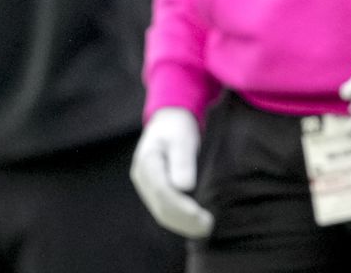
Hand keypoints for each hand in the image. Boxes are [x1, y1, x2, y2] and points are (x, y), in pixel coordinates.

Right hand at [130, 108, 212, 238]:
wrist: (167, 123)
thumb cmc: (177, 128)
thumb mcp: (182, 138)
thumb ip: (182, 160)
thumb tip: (184, 187)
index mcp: (147, 162)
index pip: (162, 191)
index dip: (180, 206)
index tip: (199, 214)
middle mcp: (142, 177)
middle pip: (161, 206)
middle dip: (184, 220)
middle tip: (208, 226)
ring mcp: (146, 186)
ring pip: (161, 212)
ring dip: (183, 224)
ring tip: (205, 228)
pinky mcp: (153, 191)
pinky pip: (164, 210)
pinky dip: (179, 220)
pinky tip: (195, 224)